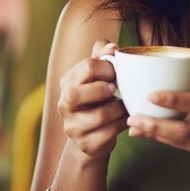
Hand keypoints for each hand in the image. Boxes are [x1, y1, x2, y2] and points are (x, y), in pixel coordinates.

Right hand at [57, 39, 128, 159]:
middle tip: (115, 89)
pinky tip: (125, 119)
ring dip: (119, 108)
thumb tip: (112, 47)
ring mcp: (72, 126)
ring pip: (99, 115)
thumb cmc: (98, 98)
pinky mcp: (85, 144)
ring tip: (125, 105)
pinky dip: (122, 124)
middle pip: (75, 94)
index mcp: (67, 82)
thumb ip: (103, 56)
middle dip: (102, 90)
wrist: (93, 134)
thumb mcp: (98, 75)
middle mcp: (63, 104)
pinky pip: (109, 133)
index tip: (116, 73)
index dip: (108, 67)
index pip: (86, 67)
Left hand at [126, 85, 189, 187]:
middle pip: (184, 131)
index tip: (151, 95)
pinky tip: (154, 136)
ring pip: (181, 143)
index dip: (174, 99)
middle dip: (154, 125)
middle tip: (132, 118)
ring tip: (135, 128)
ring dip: (156, 135)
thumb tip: (183, 69)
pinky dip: (170, 142)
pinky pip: (188, 152)